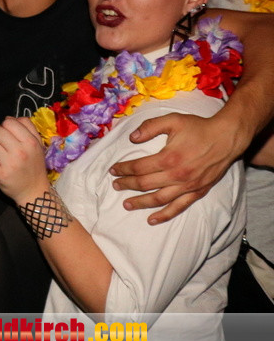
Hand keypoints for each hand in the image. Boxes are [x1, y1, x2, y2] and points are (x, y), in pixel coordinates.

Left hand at [0, 117, 48, 203]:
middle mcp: (20, 152)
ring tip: (1, 154)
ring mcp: (9, 164)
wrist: (34, 191)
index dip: (5, 125)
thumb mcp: (37, 144)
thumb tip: (8, 118)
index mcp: (31, 142)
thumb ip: (27, 127)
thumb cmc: (34, 165)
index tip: (6, 132)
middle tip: (1, 142)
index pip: (9, 122)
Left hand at [109, 111, 247, 224]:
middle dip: (127, 185)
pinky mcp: (198, 192)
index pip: (138, 167)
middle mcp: (177, 175)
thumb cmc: (198, 128)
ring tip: (126, 204)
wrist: (226, 138)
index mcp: (168, 158)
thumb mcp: (172, 120)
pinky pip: (178, 207)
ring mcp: (188, 186)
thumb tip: (132, 138)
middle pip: (145, 184)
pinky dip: (164, 214)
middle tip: (115, 185)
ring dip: (140, 203)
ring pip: (159, 199)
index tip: (113, 170)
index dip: (123, 169)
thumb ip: (150, 127)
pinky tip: (152, 219)